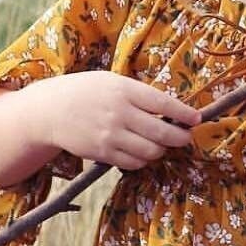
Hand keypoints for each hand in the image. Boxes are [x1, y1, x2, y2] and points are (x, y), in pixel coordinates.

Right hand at [33, 71, 202, 170]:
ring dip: (162, 150)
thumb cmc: (86, 92)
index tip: (197, 119)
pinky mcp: (103, 153)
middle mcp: (119, 113)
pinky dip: (144, 160)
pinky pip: (134, 163)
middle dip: (181, 138)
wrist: (48, 111)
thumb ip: (140, 94)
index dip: (185, 114)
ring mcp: (110, 135)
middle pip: (163, 133)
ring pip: (151, 151)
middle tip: (185, 137)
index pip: (164, 104)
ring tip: (160, 144)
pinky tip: (141, 151)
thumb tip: (173, 109)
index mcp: (125, 90)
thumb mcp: (112, 82)